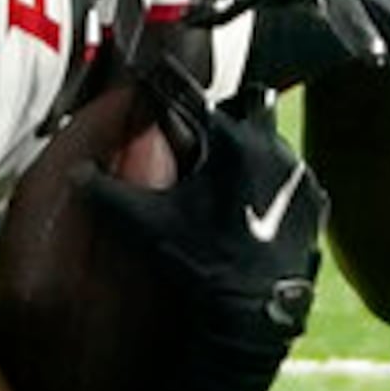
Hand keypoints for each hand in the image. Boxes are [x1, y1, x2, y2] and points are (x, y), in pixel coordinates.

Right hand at [84, 53, 323, 361]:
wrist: (252, 314)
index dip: (168, 87)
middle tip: (199, 139)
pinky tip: (251, 203)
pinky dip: (272, 182)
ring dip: (249, 149)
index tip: (155, 76)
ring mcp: (300, 175)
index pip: (190, 96)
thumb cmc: (200, 264)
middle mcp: (272, 148)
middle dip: (223, 116)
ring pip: (271, 141)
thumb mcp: (146, 225)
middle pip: (245, 106)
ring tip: (225, 176)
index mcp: (229, 142)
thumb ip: (106, 193)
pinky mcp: (315, 202)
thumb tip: (74, 172)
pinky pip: (292, 176)